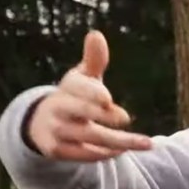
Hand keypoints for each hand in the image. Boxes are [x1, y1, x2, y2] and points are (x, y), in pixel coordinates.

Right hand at [27, 29, 150, 160]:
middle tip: (126, 117)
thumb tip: (96, 34)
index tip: (107, 98)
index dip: (91, 92)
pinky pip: (84, 154)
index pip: (77, 87)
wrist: (41, 124)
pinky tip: (123, 150)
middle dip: (103, 115)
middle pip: (82, 112)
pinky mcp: (58, 151)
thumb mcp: (82, 78)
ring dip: (119, 142)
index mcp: (67, 87)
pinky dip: (104, 153)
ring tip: (147, 143)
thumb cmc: (73, 96)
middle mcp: (59, 108)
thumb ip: (94, 60)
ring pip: (90, 137)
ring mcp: (57, 130)